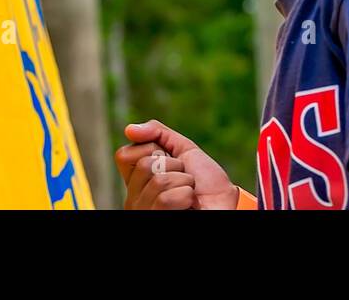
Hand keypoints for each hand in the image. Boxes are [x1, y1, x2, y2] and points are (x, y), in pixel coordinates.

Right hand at [115, 119, 238, 209]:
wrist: (224, 202)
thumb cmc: (205, 180)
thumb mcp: (183, 149)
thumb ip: (157, 134)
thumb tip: (129, 129)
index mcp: (136, 179)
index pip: (123, 155)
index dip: (152, 150)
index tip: (170, 159)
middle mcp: (134, 197)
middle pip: (144, 165)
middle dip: (174, 165)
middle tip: (183, 175)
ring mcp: (143, 211)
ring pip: (158, 182)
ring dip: (184, 181)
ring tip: (189, 191)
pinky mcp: (155, 219)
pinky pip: (165, 200)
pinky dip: (186, 196)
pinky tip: (188, 205)